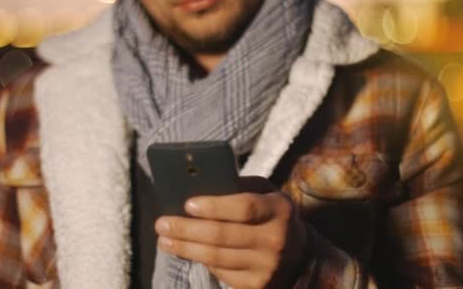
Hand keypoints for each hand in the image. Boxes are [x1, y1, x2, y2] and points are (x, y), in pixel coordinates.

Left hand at [155, 177, 307, 288]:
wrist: (301, 257)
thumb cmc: (272, 216)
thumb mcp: (266, 194)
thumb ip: (240, 187)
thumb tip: (200, 185)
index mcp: (279, 209)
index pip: (243, 208)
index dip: (214, 207)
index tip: (187, 205)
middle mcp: (275, 239)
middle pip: (223, 235)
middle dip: (187, 229)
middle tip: (162, 223)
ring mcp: (267, 266)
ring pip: (216, 258)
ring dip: (185, 248)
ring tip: (164, 240)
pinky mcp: (257, 286)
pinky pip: (221, 273)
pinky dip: (200, 262)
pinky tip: (185, 252)